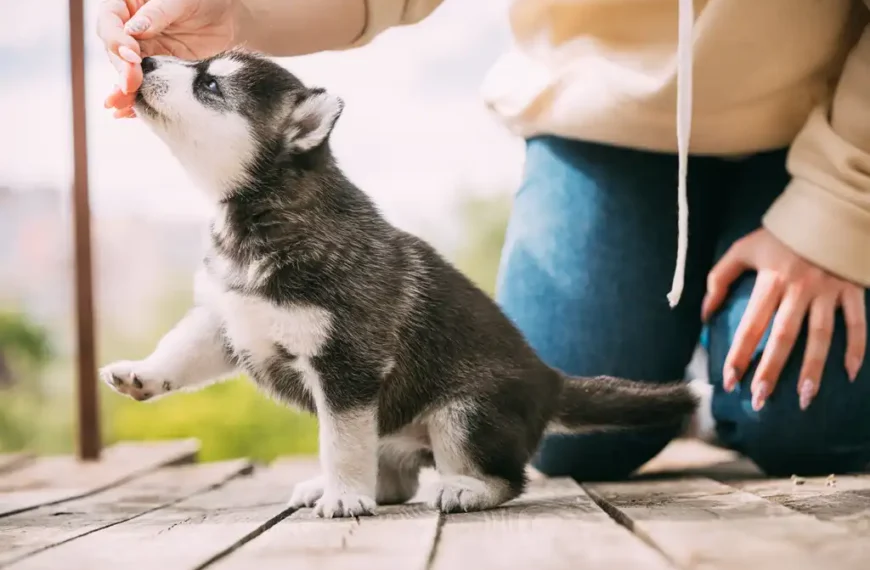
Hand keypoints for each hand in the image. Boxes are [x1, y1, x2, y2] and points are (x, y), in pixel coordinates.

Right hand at [97, 0, 237, 117]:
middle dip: (122, 69)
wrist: (227, 15)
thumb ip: (157, 14)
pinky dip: (139, 97)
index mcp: (127, 3)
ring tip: (120, 105)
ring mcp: (143, 49)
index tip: (131, 55)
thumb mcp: (180, 0)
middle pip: (115, 50)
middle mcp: (130, 27)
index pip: (110, 22)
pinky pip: (145, 83)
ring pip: (126, 71)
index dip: (117, 40)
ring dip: (124, 89)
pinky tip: (129, 112)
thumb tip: (133, 31)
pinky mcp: (158, 67)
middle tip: (129, 86)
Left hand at [702, 228, 865, 410]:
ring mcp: (829, 292)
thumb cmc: (781, 234)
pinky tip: (849, 375)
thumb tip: (704, 313)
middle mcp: (799, 289)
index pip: (751, 324)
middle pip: (783, 336)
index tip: (729, 380)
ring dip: (813, 369)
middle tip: (760, 400)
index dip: (739, 353)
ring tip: (804, 399)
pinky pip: (857, 324)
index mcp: (771, 280)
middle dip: (771, 370)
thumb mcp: (743, 249)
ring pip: (821, 337)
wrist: (828, 209)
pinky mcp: (852, 291)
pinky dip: (856, 349)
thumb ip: (720, 279)